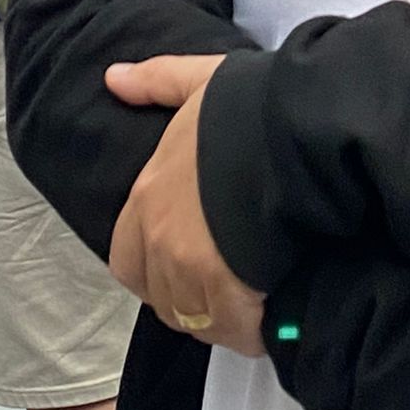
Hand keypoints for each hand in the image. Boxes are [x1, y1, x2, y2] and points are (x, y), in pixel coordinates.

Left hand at [106, 54, 265, 355]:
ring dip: (224, 320)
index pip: (129, 260)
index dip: (159, 269)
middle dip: (193, 300)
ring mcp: (189, 266)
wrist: (296, 126)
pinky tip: (274, 319)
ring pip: (197, 318)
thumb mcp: (202, 81)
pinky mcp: (227, 288)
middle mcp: (158, 237)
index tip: (194, 266)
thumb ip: (158, 81)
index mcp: (148, 195)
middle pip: (163, 297)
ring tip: (257, 307)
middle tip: (232, 290)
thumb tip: (113, 79)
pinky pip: (233, 328)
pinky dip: (252, 330)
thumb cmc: (252, 103)